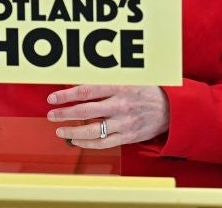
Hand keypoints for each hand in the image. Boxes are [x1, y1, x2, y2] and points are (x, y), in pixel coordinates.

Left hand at [46, 85, 168, 148]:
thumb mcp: (128, 78)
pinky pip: (103, 143)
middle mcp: (120, 105)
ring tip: (59, 129)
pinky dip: (87, 143)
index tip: (53, 97)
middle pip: (85, 111)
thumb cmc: (146, 90)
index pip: (86, 91)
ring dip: (72, 130)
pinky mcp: (127, 136)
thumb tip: (79, 81)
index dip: (66, 95)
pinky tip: (76, 140)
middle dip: (64, 113)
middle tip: (51, 114)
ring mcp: (123, 122)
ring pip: (92, 130)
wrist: (170, 108)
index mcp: (119, 87)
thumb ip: (105, 80)